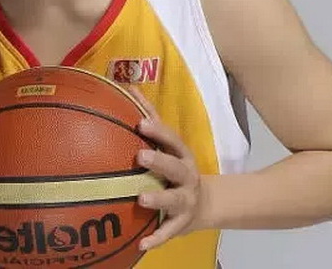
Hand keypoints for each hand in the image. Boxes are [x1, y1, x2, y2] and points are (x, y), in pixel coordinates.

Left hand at [126, 87, 202, 250]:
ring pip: (174, 200)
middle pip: (176, 167)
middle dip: (160, 162)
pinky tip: (142, 245)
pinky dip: (157, 238)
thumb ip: (149, 117)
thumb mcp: (167, 144)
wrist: (205, 203)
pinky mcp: (182, 224)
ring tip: (140, 198)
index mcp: (181, 154)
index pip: (172, 139)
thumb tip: (126, 86)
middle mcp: (187, 176)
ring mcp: (186, 200)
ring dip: (159, 199)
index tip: (140, 123)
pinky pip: (169, 232)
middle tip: (140, 156)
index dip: (158, 131)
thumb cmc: (175, 167)